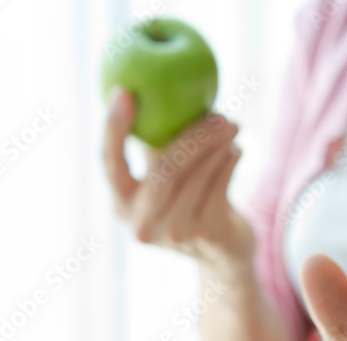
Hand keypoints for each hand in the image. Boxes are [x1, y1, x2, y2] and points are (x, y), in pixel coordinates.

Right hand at [102, 88, 253, 266]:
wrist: (223, 250)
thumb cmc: (191, 197)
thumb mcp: (167, 172)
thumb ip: (156, 142)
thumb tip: (151, 83)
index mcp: (122, 203)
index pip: (108, 162)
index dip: (113, 128)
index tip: (123, 92)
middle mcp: (142, 224)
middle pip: (162, 171)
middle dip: (191, 137)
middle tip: (216, 113)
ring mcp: (174, 235)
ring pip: (196, 178)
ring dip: (217, 146)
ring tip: (231, 126)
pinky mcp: (206, 237)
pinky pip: (219, 188)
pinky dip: (229, 164)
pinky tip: (238, 149)